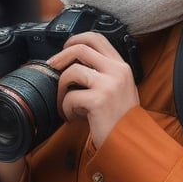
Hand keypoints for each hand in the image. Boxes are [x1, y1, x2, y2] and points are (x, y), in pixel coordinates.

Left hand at [48, 32, 139, 148]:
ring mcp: (109, 84)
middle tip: (52, 66)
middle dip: (60, 56)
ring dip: (61, 88)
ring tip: (66, 104)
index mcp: (121, 66)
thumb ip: (104, 73)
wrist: (130, 143)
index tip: (65, 49)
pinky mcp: (98, 100)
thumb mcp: (119, 88)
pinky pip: (70, 97)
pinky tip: (73, 117)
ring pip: (71, 71)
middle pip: (80, 48)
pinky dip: (66, 108)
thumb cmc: (120, 119)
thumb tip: (74, 62)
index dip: (76, 39)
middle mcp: (117, 71)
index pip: (96, 38)